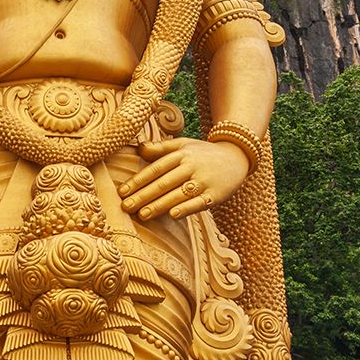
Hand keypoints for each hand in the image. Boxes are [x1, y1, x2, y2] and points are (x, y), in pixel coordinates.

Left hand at [117, 137, 249, 221]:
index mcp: (181, 154)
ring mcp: (204, 181)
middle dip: (143, 195)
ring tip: (142, 215)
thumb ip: (161, 147)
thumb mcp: (183, 144)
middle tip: (125, 207)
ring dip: (159, 205)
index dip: (138, 180)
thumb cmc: (203, 153)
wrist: (237, 157)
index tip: (122, 191)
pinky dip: (186, 208)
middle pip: (163, 183)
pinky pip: (199, 203)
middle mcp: (191, 167)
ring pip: (178, 194)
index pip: (155, 169)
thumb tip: (138, 148)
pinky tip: (172, 215)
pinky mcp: (216, 195)